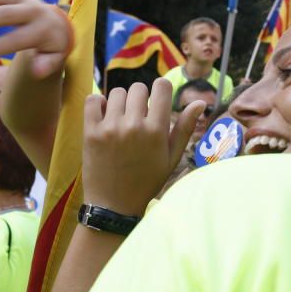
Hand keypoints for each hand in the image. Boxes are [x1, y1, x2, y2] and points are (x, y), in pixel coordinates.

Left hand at [82, 78, 204, 216]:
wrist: (114, 205)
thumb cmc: (146, 181)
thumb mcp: (171, 158)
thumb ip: (185, 128)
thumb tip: (200, 102)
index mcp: (156, 130)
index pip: (161, 86)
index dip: (160, 90)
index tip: (156, 100)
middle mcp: (133, 125)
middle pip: (138, 88)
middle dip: (140, 98)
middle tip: (137, 116)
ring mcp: (110, 128)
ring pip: (117, 93)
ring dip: (120, 102)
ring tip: (121, 120)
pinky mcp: (90, 132)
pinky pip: (93, 100)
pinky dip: (98, 103)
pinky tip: (105, 117)